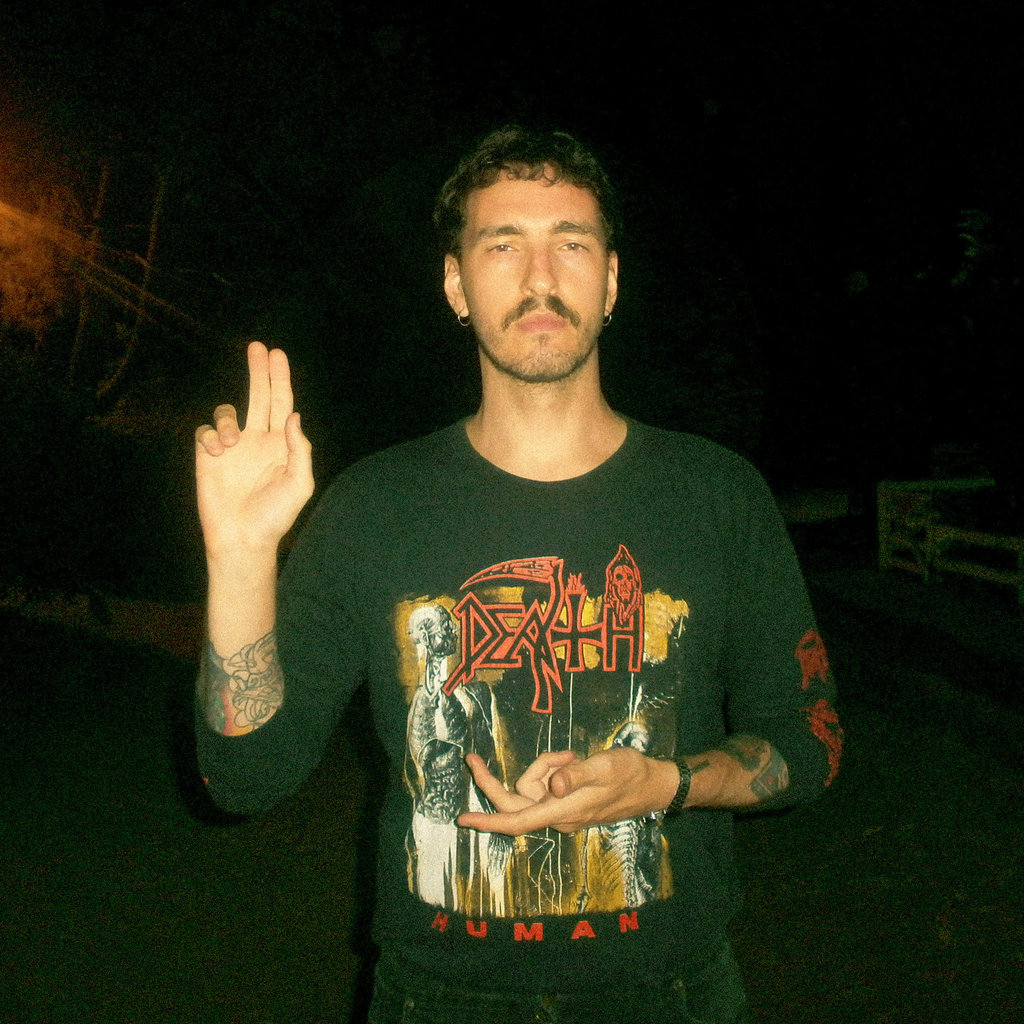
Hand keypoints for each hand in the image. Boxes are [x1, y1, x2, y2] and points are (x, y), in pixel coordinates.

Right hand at [195, 342, 313, 557]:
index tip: (276, 354)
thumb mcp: (299, 484)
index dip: (280, 379)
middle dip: (258, 371)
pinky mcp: (208, 457)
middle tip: (257, 346)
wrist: (242, 538)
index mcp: (281, 444)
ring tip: (232, 442)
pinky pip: (205, 431)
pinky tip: (217, 453)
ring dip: (228, 420)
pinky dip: (210, 436)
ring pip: (227, 412)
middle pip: (258, 396)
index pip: (282, 404)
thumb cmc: (275, 515)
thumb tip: (293, 416)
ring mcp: (232, 447)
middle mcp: (257, 441)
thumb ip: (300, 449)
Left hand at [456, 747, 676, 834]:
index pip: (517, 820)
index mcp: (562, 810)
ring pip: (531, 786)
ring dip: (544, 766)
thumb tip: (553, 786)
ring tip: (573, 756)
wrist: (651, 785)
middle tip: (471, 757)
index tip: (463, 819)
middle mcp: (557, 815)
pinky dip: (552, 769)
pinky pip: (545, 785)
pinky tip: (574, 760)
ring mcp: (561, 810)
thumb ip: (576, 776)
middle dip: (494, 780)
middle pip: (515, 800)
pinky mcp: (566, 803)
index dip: (489, 820)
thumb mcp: (604, 767)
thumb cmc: (629, 774)